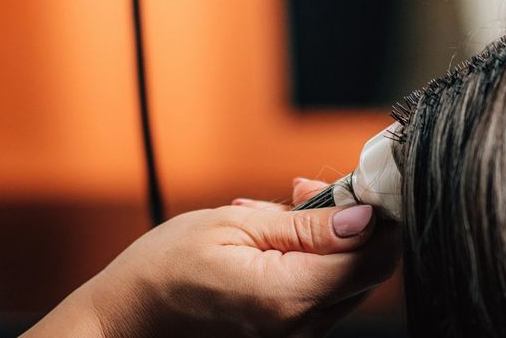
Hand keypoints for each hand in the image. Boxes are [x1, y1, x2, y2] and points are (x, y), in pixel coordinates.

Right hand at [78, 199, 398, 337]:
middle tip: (308, 188)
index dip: (383, 214)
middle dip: (355, 219)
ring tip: (285, 207)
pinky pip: (321, 295)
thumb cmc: (166, 269)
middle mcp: (299, 329)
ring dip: (333, 238)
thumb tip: (364, 216)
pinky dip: (314, 261)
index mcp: (289, 297)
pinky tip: (279, 238)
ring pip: (346, 280)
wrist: (122, 323)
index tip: (371, 181)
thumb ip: (308, 225)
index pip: (374, 257)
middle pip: (367, 269)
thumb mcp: (237, 224)